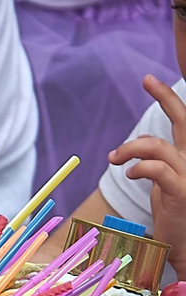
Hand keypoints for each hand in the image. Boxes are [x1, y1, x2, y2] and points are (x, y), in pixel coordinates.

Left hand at [109, 74, 185, 271]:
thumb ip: (156, 163)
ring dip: (131, 148)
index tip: (149, 80)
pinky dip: (140, 167)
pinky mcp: (182, 193)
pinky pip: (159, 169)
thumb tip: (134, 151)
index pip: (184, 122)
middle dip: (165, 97)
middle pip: (184, 121)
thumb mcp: (164, 184)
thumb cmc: (175, 216)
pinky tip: (129, 173)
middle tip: (146, 79)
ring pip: (160, 146)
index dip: (168, 99)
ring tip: (115, 158)